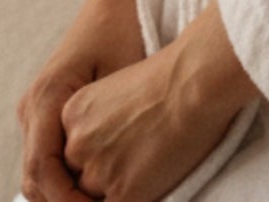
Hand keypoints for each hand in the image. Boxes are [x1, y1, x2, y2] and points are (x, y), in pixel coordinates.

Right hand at [16, 0, 145, 201]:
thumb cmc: (128, 30)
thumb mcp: (122, 79)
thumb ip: (109, 129)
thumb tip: (107, 178)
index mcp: (46, 97)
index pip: (41, 172)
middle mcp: (33, 106)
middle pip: (35, 180)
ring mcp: (36, 109)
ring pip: (40, 172)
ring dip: (63, 197)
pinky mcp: (48, 110)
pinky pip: (49, 156)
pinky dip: (66, 178)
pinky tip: (94, 193)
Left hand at [58, 0, 260, 201]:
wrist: (197, 80)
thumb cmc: (174, 78)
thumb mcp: (121, 92)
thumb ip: (104, 122)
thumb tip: (115, 147)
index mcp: (73, 114)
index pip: (71, 155)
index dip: (96, 159)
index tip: (120, 155)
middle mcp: (77, 144)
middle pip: (78, 180)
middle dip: (102, 180)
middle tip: (136, 163)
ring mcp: (98, 171)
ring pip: (95, 199)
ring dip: (119, 191)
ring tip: (149, 170)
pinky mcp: (124, 194)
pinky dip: (139, 199)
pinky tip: (154, 184)